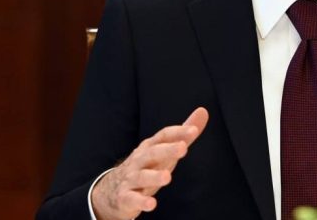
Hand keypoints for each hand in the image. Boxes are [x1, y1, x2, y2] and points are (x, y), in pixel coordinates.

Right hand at [91, 107, 208, 219]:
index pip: (164, 136)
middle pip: (153, 153)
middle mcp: (140, 160)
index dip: (178, 132)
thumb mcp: (165, 149)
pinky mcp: (125, 197)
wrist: (113, 189)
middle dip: (167, 150)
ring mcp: (131, 178)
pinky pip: (132, 199)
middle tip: (183, 148)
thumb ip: (184, 134)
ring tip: (168, 177)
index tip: (194, 130)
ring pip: (142, 176)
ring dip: (154, 176)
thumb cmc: (147, 165)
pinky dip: (141, 201)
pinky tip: (152, 204)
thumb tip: (203, 111)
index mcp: (151, 146)